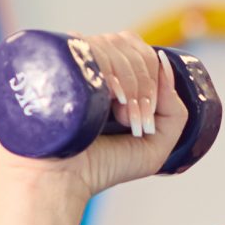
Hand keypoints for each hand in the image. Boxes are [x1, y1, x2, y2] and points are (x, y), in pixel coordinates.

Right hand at [0, 30, 187, 203]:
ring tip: (119, 119)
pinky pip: (84, 45)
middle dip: (143, 81)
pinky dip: (107, 69)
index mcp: (108, 77)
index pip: (137, 48)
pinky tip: (107, 97)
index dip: (151, 76)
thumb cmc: (100, 168)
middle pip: (126, 42)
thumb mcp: (154, 146)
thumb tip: (166, 65)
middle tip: (133, 121)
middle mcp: (86, 65)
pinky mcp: (50, 63)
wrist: (56, 182)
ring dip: (129, 81)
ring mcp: (67, 62)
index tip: (144, 119)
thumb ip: (174, 111)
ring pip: (109, 43)